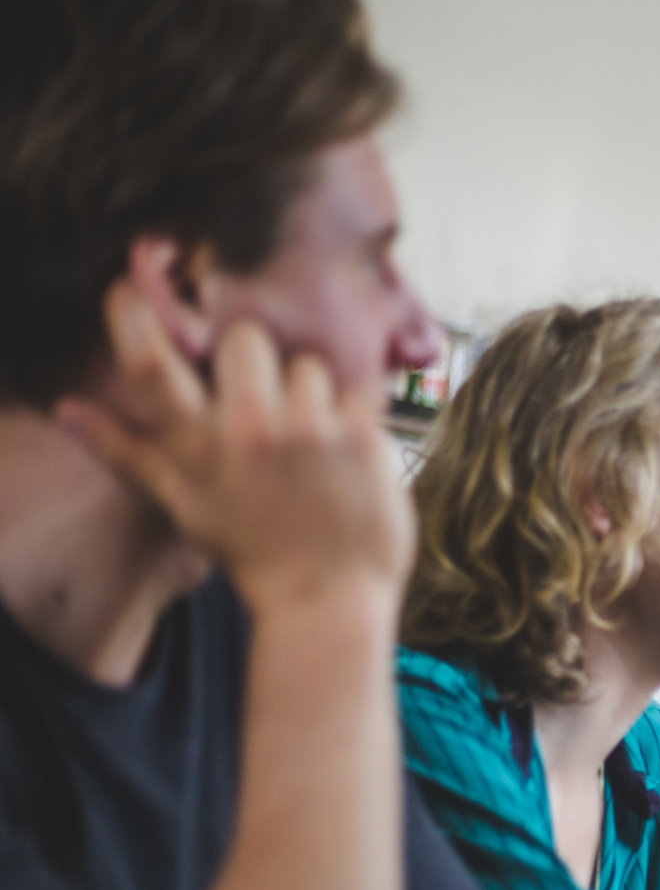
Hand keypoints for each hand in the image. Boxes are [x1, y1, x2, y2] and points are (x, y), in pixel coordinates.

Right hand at [53, 282, 411, 616]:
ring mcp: (307, 432)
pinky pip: (356, 392)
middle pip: (244, 339)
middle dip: (256, 359)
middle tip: (265, 400)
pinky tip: (347, 458)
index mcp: (196, 449)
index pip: (150, 368)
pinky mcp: (361, 438)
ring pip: (307, 363)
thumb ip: (126, 451)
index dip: (134, 320)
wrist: (325, 599)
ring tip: (311, 441)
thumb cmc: (251, 550)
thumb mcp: (183, 504)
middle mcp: (247, 433)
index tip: (128, 289)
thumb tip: (67, 408)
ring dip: (311, 394)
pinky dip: (354, 418)